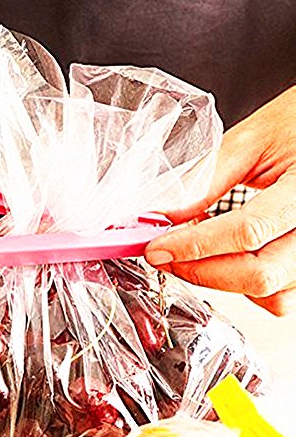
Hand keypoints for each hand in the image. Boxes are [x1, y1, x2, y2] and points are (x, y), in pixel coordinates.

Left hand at [145, 86, 295, 315]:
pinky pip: (280, 296)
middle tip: (165, 256)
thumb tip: (163, 214)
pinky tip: (224, 259)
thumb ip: (206, 180)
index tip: (156, 247)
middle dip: (199, 270)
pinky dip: (243, 284)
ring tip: (193, 252)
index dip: (193, 246)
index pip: (247, 232)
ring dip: (220, 280)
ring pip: (270, 295)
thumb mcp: (253, 140)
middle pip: (258, 276)